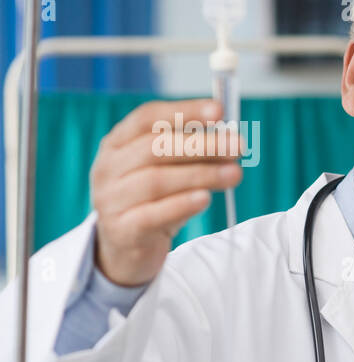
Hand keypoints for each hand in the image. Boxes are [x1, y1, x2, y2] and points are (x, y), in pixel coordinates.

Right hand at [90, 99, 243, 286]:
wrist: (127, 249)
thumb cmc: (154, 202)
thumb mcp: (169, 172)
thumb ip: (192, 154)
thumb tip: (229, 138)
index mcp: (117, 143)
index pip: (147, 117)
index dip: (183, 111)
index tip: (220, 111)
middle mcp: (108, 168)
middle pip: (154, 148)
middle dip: (201, 145)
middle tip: (238, 146)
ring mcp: (110, 199)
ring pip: (156, 181)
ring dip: (200, 175)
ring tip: (234, 174)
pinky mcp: (121, 230)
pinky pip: (152, 215)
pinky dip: (181, 205)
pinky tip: (206, 199)